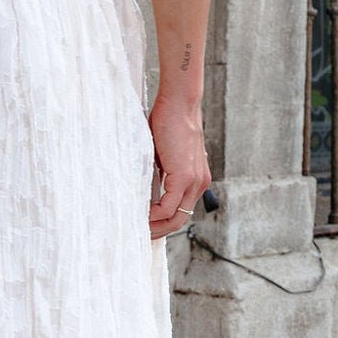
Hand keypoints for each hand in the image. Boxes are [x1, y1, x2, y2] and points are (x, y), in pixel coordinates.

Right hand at [146, 93, 211, 240]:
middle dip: (159, 232)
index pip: (182, 211)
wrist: (179, 103)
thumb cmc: (169, 122)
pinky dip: (153, 214)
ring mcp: (194, 181)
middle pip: (180, 221)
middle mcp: (199, 184)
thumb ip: (162, 173)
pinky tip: (141, 213)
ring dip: (155, 226)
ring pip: (175, 218)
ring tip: (138, 227)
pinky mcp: (184, 176)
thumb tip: (148, 188)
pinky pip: (167, 206)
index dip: (164, 223)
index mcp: (197, 180)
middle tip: (140, 234)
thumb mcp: (166, 154)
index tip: (145, 225)